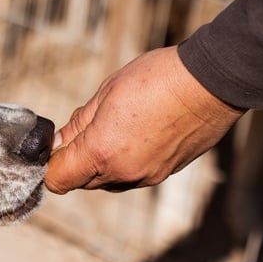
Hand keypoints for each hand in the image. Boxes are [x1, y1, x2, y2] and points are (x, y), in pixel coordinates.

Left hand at [45, 46, 244, 194]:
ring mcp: (147, 176)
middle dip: (77, 161)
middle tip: (87, 130)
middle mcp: (123, 172)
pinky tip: (137, 135)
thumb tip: (58, 143)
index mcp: (101, 152)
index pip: (57, 180)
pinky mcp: (165, 174)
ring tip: (116, 129)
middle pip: (81, 181)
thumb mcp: (105, 94)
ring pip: (108, 181)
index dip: (50, 166)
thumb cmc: (157, 79)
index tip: (54, 148)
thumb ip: (78, 125)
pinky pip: (132, 177)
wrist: (212, 82)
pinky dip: (126, 163)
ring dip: (102, 164)